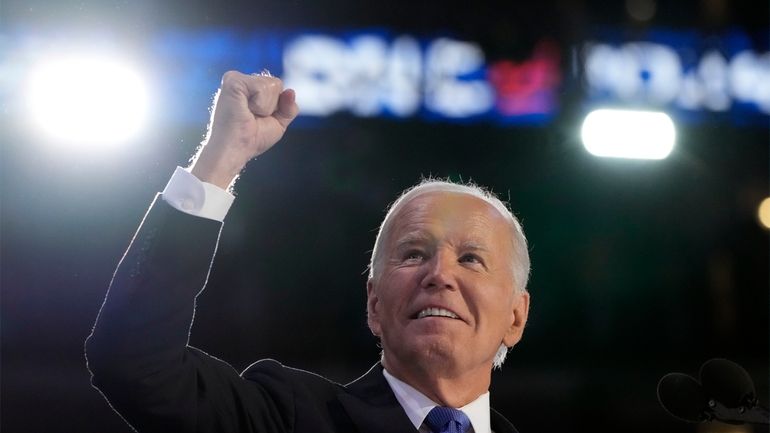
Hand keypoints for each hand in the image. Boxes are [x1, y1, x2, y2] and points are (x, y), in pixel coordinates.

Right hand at [190, 70, 298, 189]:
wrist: (236, 149)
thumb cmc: (251, 139)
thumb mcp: (278, 123)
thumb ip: (288, 107)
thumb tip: (291, 91)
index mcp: (249, 89)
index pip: (277, 86)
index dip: (276, 106)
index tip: (259, 118)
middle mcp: (242, 81)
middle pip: (277, 83)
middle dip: (272, 106)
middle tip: (252, 117)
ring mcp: (235, 78)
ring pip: (272, 85)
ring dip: (265, 107)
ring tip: (248, 115)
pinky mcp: (232, 80)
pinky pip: (262, 87)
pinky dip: (259, 104)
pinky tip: (245, 110)